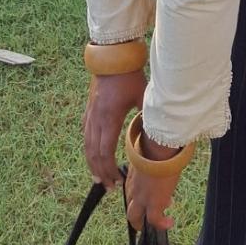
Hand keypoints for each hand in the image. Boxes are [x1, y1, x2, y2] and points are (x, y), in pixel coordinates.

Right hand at [82, 70, 144, 189]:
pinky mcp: (89, 111)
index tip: (116, 181)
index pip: (105, 151)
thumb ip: (148, 116)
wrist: (112, 58)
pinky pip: (86, 135)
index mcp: (109, 117)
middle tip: (109, 187)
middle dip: (100, 172)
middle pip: (93, 153)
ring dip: (92, 164)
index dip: (109, 169)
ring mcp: (90, 115)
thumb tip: (159, 134)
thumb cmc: (129, 76)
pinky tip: (93, 157)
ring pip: (87, 146)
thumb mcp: (143, 96)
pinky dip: (89, 150)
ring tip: (99, 177)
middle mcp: (96, 118)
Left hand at [125, 132, 182, 231]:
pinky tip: (169, 222)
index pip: (131, 193)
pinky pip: (155, 220)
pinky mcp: (153, 203)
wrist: (159, 149)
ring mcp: (142, 198)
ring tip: (157, 224)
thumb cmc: (156, 147)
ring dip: (143, 223)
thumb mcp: (149, 159)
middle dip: (137, 218)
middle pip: (130, 210)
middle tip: (147, 220)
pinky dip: (162, 224)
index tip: (152, 197)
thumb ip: (151, 165)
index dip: (140, 199)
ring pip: (135, 218)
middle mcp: (133, 190)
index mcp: (131, 178)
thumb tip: (163, 166)